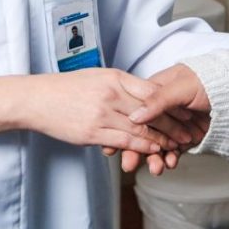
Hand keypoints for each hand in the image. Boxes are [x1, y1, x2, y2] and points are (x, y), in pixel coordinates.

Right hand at [22, 69, 194, 153]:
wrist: (38, 99)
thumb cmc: (68, 87)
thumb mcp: (98, 76)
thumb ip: (122, 85)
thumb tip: (145, 94)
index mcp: (114, 78)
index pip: (151, 91)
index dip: (171, 104)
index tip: (186, 110)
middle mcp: (111, 95)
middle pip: (150, 112)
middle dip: (173, 124)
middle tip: (189, 133)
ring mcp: (102, 115)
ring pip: (140, 130)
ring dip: (161, 140)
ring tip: (177, 146)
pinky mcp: (92, 133)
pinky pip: (123, 141)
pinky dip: (142, 147)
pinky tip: (153, 151)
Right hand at [117, 64, 210, 174]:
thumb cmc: (210, 81)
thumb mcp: (181, 87)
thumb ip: (156, 101)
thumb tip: (133, 116)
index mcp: (155, 90)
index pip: (135, 112)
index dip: (124, 128)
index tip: (112, 146)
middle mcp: (162, 108)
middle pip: (143, 132)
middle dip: (136, 149)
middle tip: (129, 165)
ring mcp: (174, 124)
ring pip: (157, 144)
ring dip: (154, 158)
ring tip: (155, 168)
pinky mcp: (185, 137)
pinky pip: (173, 151)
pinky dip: (170, 159)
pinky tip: (170, 163)